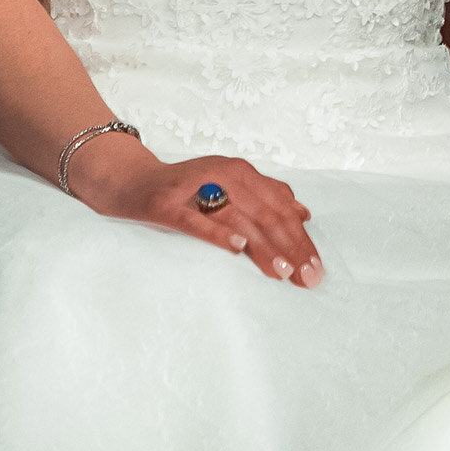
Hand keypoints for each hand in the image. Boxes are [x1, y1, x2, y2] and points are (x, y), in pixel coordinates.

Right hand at [70, 140, 323, 286]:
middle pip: (266, 214)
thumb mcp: (229, 187)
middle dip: (291, 248)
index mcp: (242, 172)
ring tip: (283, 271)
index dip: (301, 239)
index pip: (281, 208)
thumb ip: (265, 196)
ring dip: (264, 246)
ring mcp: (196, 188)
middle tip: (307, 278)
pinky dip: (220, 233)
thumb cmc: (185, 192)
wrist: (132, 182)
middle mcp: (224, 174)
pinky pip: (198, 220)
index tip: (316, 268)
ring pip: (239, 218)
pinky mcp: (169, 204)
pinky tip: (238, 247)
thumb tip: (304, 214)